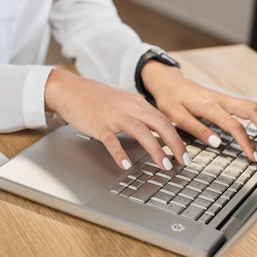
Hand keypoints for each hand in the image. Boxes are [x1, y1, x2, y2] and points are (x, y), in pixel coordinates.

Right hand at [44, 68, 191, 170]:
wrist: (70, 90)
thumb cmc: (96, 99)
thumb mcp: (124, 103)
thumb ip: (140, 116)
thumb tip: (158, 133)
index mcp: (138, 103)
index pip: (165, 121)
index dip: (178, 138)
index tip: (185, 153)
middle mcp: (130, 108)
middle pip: (160, 125)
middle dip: (175, 144)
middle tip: (183, 161)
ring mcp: (115, 116)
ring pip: (142, 133)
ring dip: (155, 150)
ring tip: (164, 166)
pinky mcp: (99, 125)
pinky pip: (112, 141)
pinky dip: (120, 154)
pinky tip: (126, 165)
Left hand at [141, 61, 256, 161]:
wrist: (169, 82)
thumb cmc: (170, 100)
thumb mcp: (177, 117)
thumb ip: (198, 130)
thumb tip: (217, 143)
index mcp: (209, 106)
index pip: (235, 126)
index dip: (247, 143)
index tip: (253, 157)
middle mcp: (221, 100)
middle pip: (253, 110)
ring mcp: (225, 98)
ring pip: (253, 106)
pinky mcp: (226, 100)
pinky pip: (247, 107)